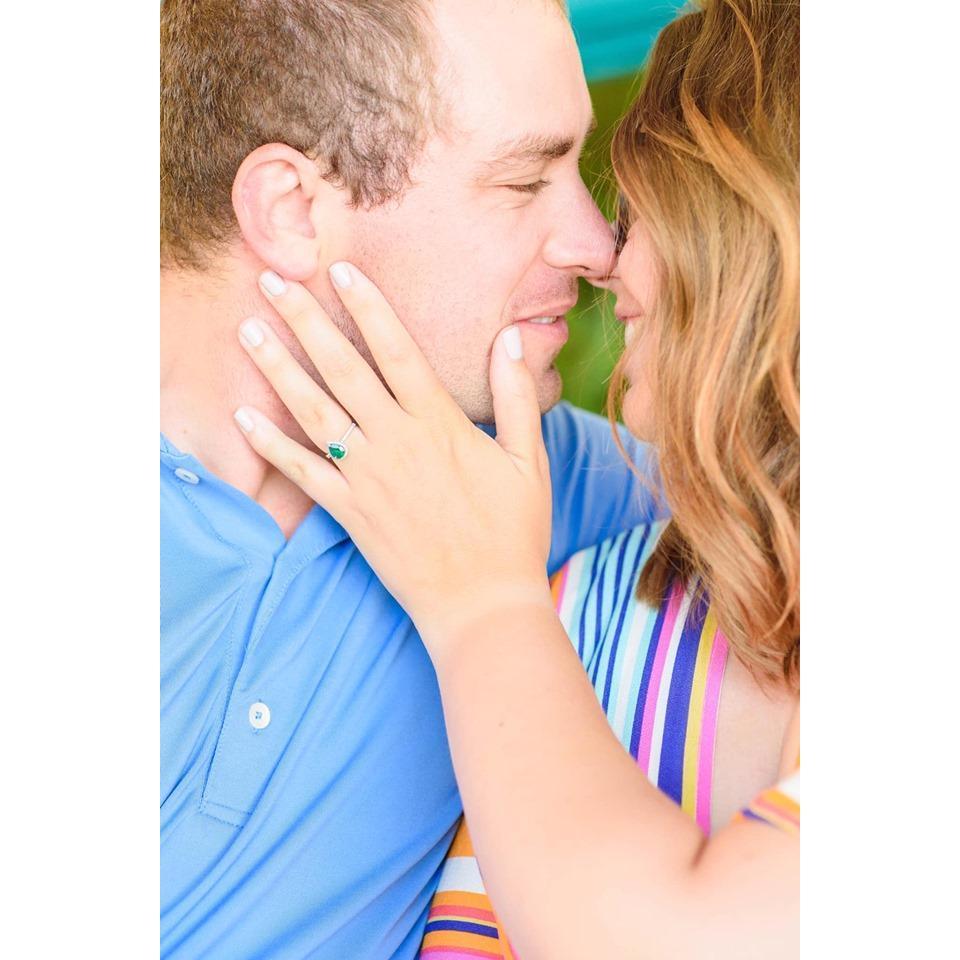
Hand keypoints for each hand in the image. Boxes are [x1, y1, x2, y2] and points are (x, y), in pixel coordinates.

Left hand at [233, 263, 554, 654]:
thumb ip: (517, 397)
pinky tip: (245, 416)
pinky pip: (302, 473)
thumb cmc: (513, 532)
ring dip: (278, 368)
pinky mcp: (349, 513)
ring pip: (313, 412)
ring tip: (248, 331)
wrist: (482, 604)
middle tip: (272, 280)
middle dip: (305, 319)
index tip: (340, 270)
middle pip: (343, 368)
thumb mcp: (530, 460)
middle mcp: (396, 442)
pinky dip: (271, 445)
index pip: (397, 350)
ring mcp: (367, 478)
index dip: (367, 306)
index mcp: (440, 424)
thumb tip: (513, 340)